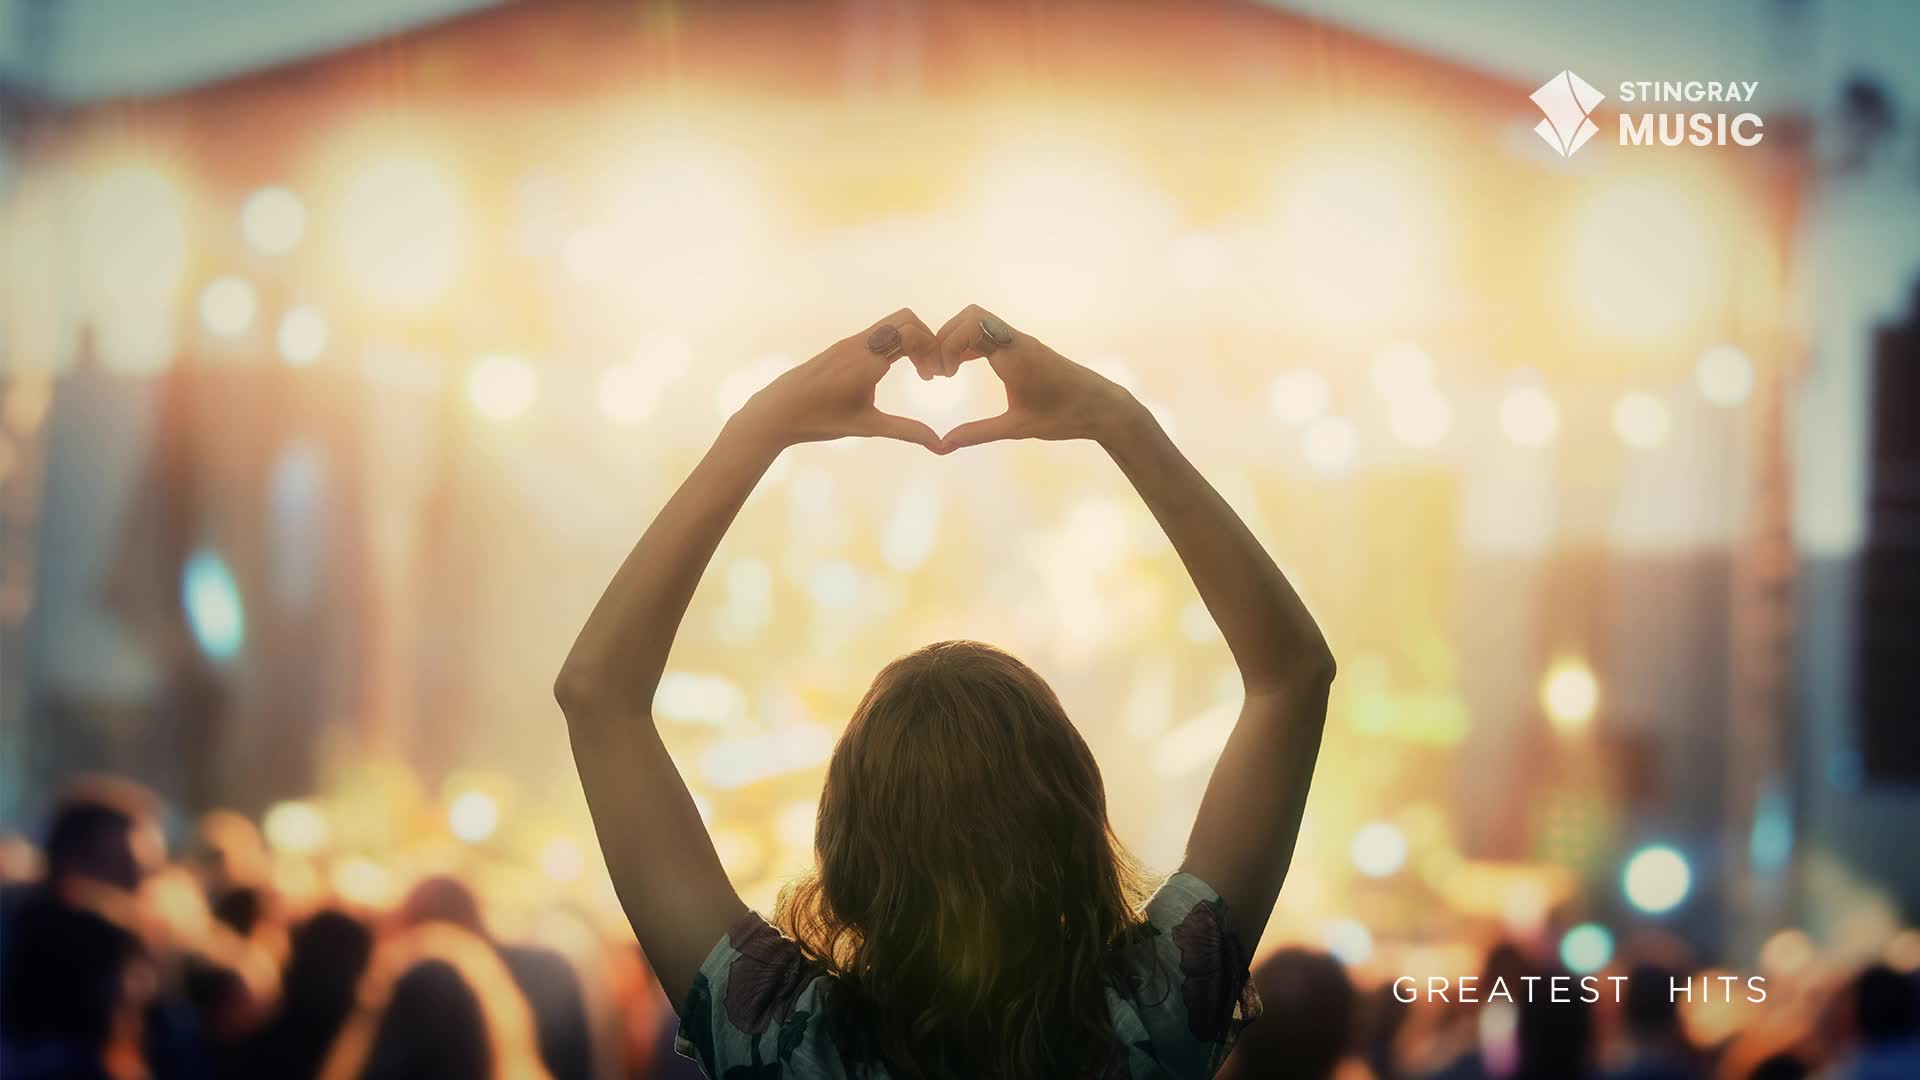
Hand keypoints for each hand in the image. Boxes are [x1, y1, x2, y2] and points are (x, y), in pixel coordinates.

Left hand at [733, 309, 942, 451]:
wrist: (778, 410)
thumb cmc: (820, 420)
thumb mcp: (867, 427)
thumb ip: (906, 431)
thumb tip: (939, 446)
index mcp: (867, 361)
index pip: (911, 335)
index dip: (932, 351)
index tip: (933, 378)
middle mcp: (860, 343)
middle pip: (905, 318)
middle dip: (927, 339)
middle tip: (930, 370)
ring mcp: (850, 342)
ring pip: (891, 323)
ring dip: (912, 340)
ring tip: (918, 371)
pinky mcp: (843, 346)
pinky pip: (878, 332)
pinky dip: (896, 343)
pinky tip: (893, 370)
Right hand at [932, 304, 1139, 448]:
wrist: (1102, 407)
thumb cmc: (1064, 416)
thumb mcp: (1017, 428)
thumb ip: (978, 433)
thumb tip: (943, 445)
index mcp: (1014, 355)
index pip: (969, 328)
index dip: (946, 346)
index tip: (943, 376)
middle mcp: (1016, 341)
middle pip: (970, 316)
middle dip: (946, 337)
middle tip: (939, 370)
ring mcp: (1021, 342)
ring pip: (979, 321)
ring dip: (958, 339)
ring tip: (948, 370)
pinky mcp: (1025, 348)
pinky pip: (990, 333)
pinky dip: (971, 344)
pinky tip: (963, 367)